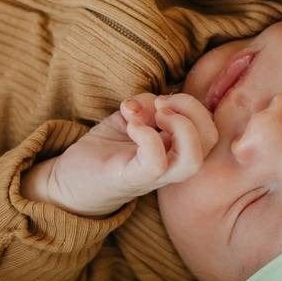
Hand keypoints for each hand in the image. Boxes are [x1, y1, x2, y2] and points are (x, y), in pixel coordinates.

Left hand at [21, 92, 217, 215]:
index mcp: (176, 148)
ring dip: (180, 126)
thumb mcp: (130, 117)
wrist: (70, 181)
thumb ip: (147, 105)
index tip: (161, 99)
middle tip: (160, 105)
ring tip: (153, 115)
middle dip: (192, 109)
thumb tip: (155, 102)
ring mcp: (154, 176)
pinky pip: (155, 163)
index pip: (209, 127)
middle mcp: (172, 165)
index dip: (193, 105)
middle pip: (210, 139)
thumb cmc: (104, 150)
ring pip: (192, 160)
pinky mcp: (131, 179)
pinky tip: (131, 125)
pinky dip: (147, 136)